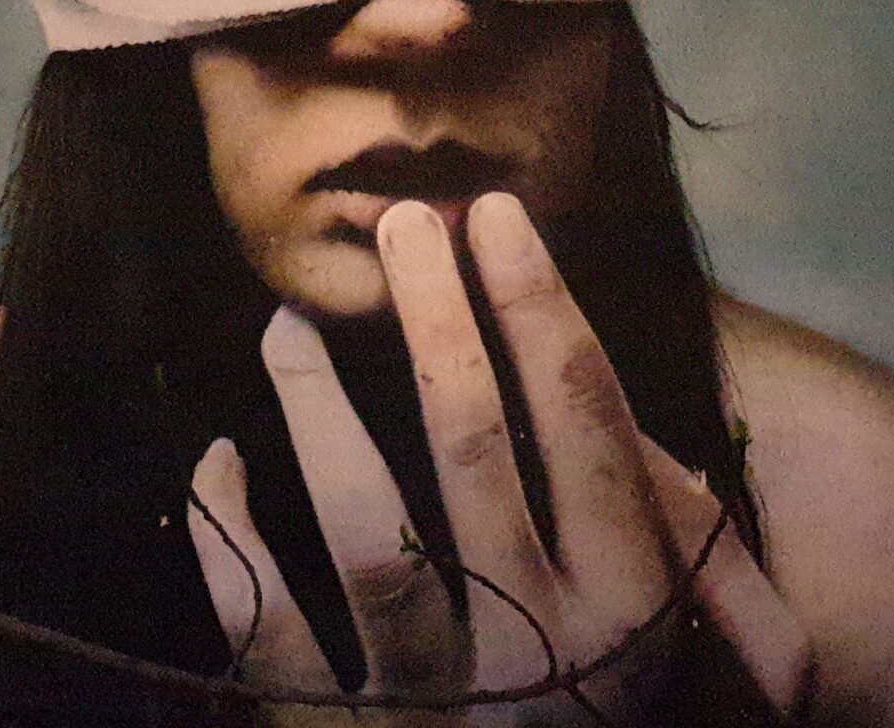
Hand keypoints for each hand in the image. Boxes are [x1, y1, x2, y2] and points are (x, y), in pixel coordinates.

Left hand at [187, 192, 807, 724]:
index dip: (536, 301)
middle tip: (399, 225)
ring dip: (317, 412)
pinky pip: (266, 630)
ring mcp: (429, 703)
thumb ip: (680, 548)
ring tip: (285, 322)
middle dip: (435, 317)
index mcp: (628, 612)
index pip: (584, 418)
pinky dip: (228, 543)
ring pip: (366, 527)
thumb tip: (629, 410)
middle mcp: (537, 648)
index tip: (493, 215)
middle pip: (473, 443)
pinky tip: (212, 465)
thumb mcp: (680, 659)